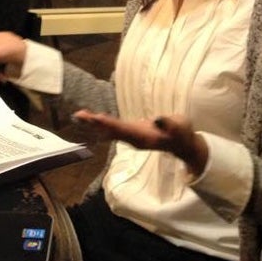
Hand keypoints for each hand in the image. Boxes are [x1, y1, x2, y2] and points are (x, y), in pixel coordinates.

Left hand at [71, 110, 207, 174]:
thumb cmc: (183, 134)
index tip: (96, 118)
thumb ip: (169, 124)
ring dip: (94, 123)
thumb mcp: (180, 128)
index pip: (123, 129)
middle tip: (78, 115)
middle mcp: (134, 139)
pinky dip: (102, 123)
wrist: (183, 145)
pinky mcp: (132, 133)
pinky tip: (92, 118)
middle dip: (95, 123)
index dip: (109, 124)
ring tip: (79, 115)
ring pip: (110, 130)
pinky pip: (113, 128)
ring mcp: (132, 137)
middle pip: (111, 131)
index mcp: (143, 137)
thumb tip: (156, 120)